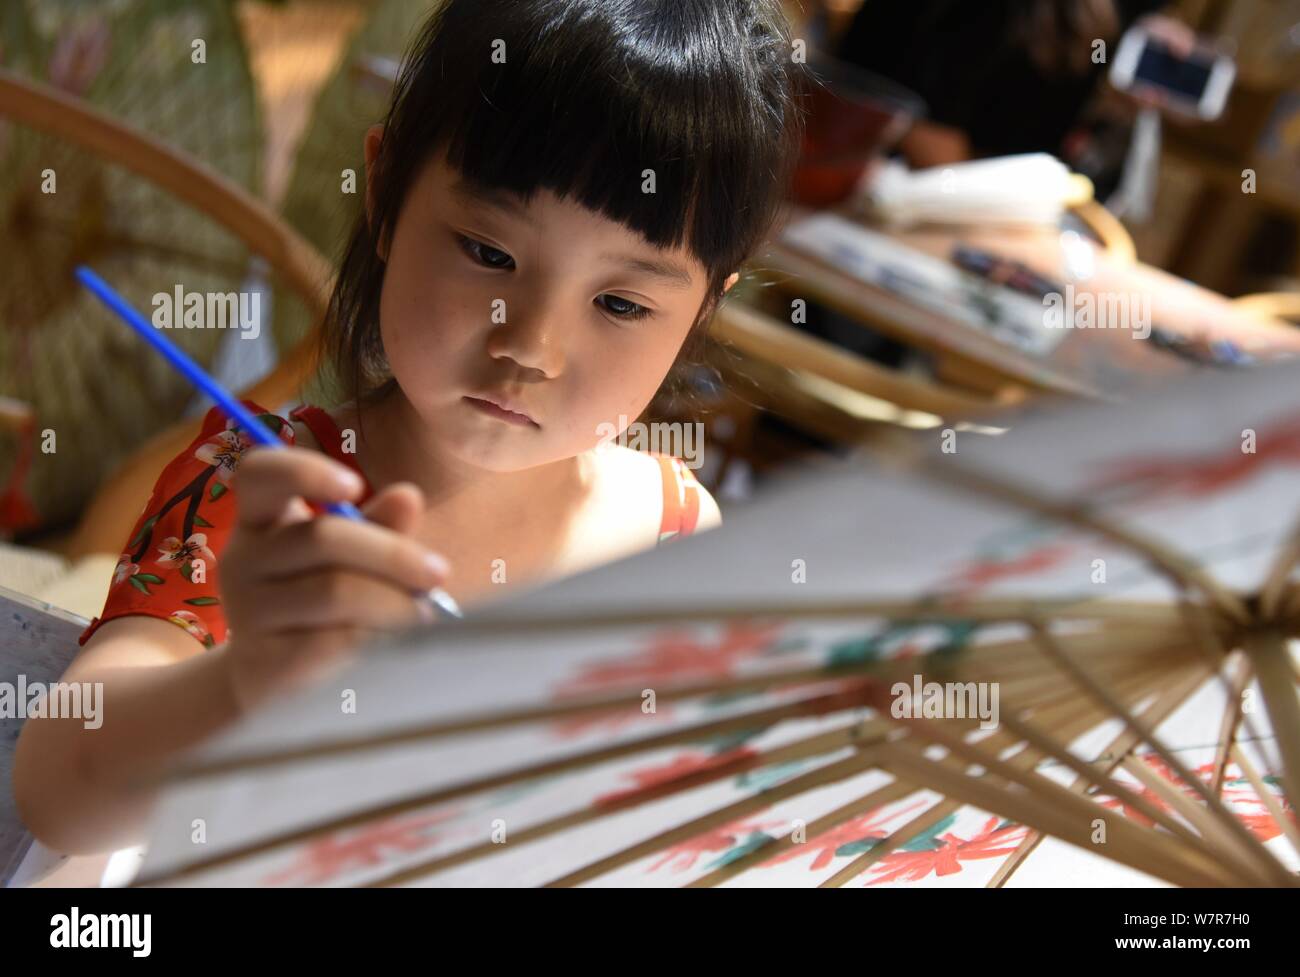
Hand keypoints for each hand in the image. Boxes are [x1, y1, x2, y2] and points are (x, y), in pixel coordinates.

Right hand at [218, 446, 450, 712]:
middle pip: (321, 538)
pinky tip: (391, 642)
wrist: (273, 676)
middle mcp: (243, 558)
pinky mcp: (263, 661)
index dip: (304, 471)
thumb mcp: (350, 555)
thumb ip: (379, 526)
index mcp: (260, 517)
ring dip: (393, 602)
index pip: (261, 473)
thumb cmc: (320, 597)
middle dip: (392, 553)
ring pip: (334, 593)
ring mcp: (248, 611)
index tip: (355, 485)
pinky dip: (373, 639)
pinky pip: (332, 642)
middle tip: (439, 572)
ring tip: (423, 612)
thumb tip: (409, 495)